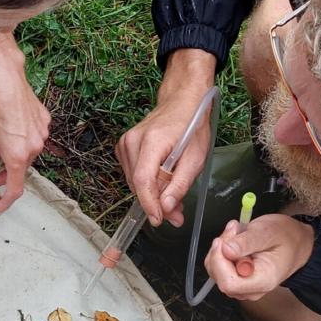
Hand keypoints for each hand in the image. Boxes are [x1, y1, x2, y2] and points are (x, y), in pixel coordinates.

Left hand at [0, 32, 49, 214]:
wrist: (4, 73)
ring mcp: (42, 133)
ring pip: (27, 154)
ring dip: (13, 158)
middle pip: (21, 170)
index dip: (6, 201)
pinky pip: (33, 138)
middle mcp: (35, 146)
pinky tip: (8, 130)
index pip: (15, 187)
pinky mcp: (44, 120)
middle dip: (5, 176)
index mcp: (18, 154)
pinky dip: (21, 141)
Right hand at [116, 49, 215, 226]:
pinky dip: (148, 183)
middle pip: (138, 183)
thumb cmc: (192, 125)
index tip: (159, 220)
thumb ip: (180, 184)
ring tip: (173, 199)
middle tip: (177, 215)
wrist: (181, 100)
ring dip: (153, 194)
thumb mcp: (196, 157)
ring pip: (135, 181)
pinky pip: (134, 174)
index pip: (143, 180)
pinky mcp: (124, 147)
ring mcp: (125, 143)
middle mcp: (132, 141)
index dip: (149, 204)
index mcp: (152, 141)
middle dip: (156, 203)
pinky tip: (163, 182)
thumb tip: (166, 208)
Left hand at [204, 216, 314, 300]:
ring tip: (238, 232)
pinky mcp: (236, 279)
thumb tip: (226, 250)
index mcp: (263, 281)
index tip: (224, 240)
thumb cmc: (286, 237)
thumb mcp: (268, 232)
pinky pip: (218, 267)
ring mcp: (243, 286)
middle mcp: (252, 289)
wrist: (296, 243)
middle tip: (234, 230)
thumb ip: (247, 242)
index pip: (228, 283)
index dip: (220, 261)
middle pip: (219, 276)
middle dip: (220, 250)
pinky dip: (221, 250)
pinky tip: (235, 241)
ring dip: (221, 248)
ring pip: (215, 270)